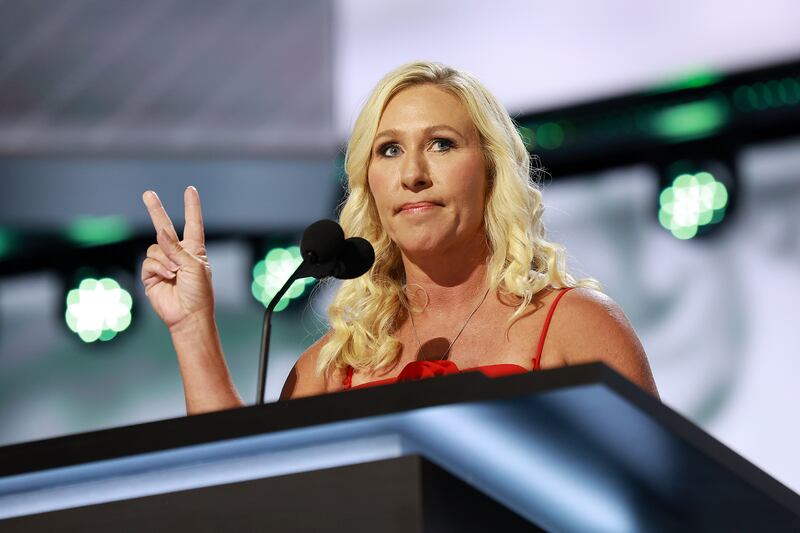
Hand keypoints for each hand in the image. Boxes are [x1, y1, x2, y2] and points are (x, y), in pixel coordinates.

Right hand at [141, 186, 213, 331]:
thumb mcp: (194, 266)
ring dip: (165, 259)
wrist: (188, 316)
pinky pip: (149, 262)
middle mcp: (178, 254)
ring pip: (155, 248)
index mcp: (194, 250)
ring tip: (175, 273)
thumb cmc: (199, 292)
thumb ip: (176, 249)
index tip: (190, 190)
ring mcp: (163, 264)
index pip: (193, 224)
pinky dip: (158, 268)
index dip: (191, 207)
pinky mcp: (151, 275)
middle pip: (164, 227)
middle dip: (155, 210)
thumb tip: (160, 232)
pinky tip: (167, 277)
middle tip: (147, 193)